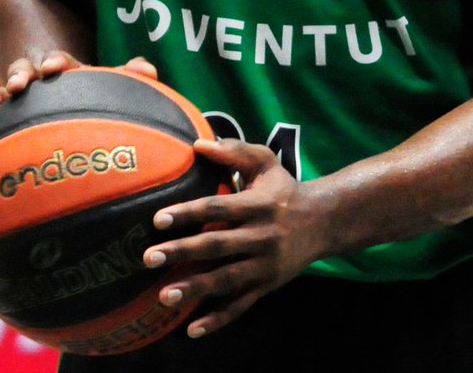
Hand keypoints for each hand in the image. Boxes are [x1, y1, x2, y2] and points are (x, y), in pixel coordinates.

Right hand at [0, 53, 156, 153]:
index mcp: (60, 67)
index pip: (58, 60)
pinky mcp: (0, 113)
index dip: (56, 62)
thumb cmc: (83, 84)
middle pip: (23, 71)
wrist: (47, 65)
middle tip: (18, 84)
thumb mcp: (103, 78)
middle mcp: (33, 76)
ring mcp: (13, 94)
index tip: (53, 67)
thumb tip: (148, 70)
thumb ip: (127, 75)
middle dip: (19, 76)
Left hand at [142, 138, 328, 338]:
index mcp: (257, 205)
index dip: (188, 213)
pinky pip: (241, 305)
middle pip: (216, 246)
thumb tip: (198, 144)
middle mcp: (261, 236)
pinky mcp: (267, 286)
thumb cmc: (284, 188)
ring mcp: (264, 265)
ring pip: (226, 280)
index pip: (217, 209)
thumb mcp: (266, 162)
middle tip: (148, 257)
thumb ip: (234, 151)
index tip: (158, 219)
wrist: (324, 221)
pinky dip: (218, 319)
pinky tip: (192, 329)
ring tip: (164, 295)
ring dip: (195, 289)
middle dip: (182, 252)